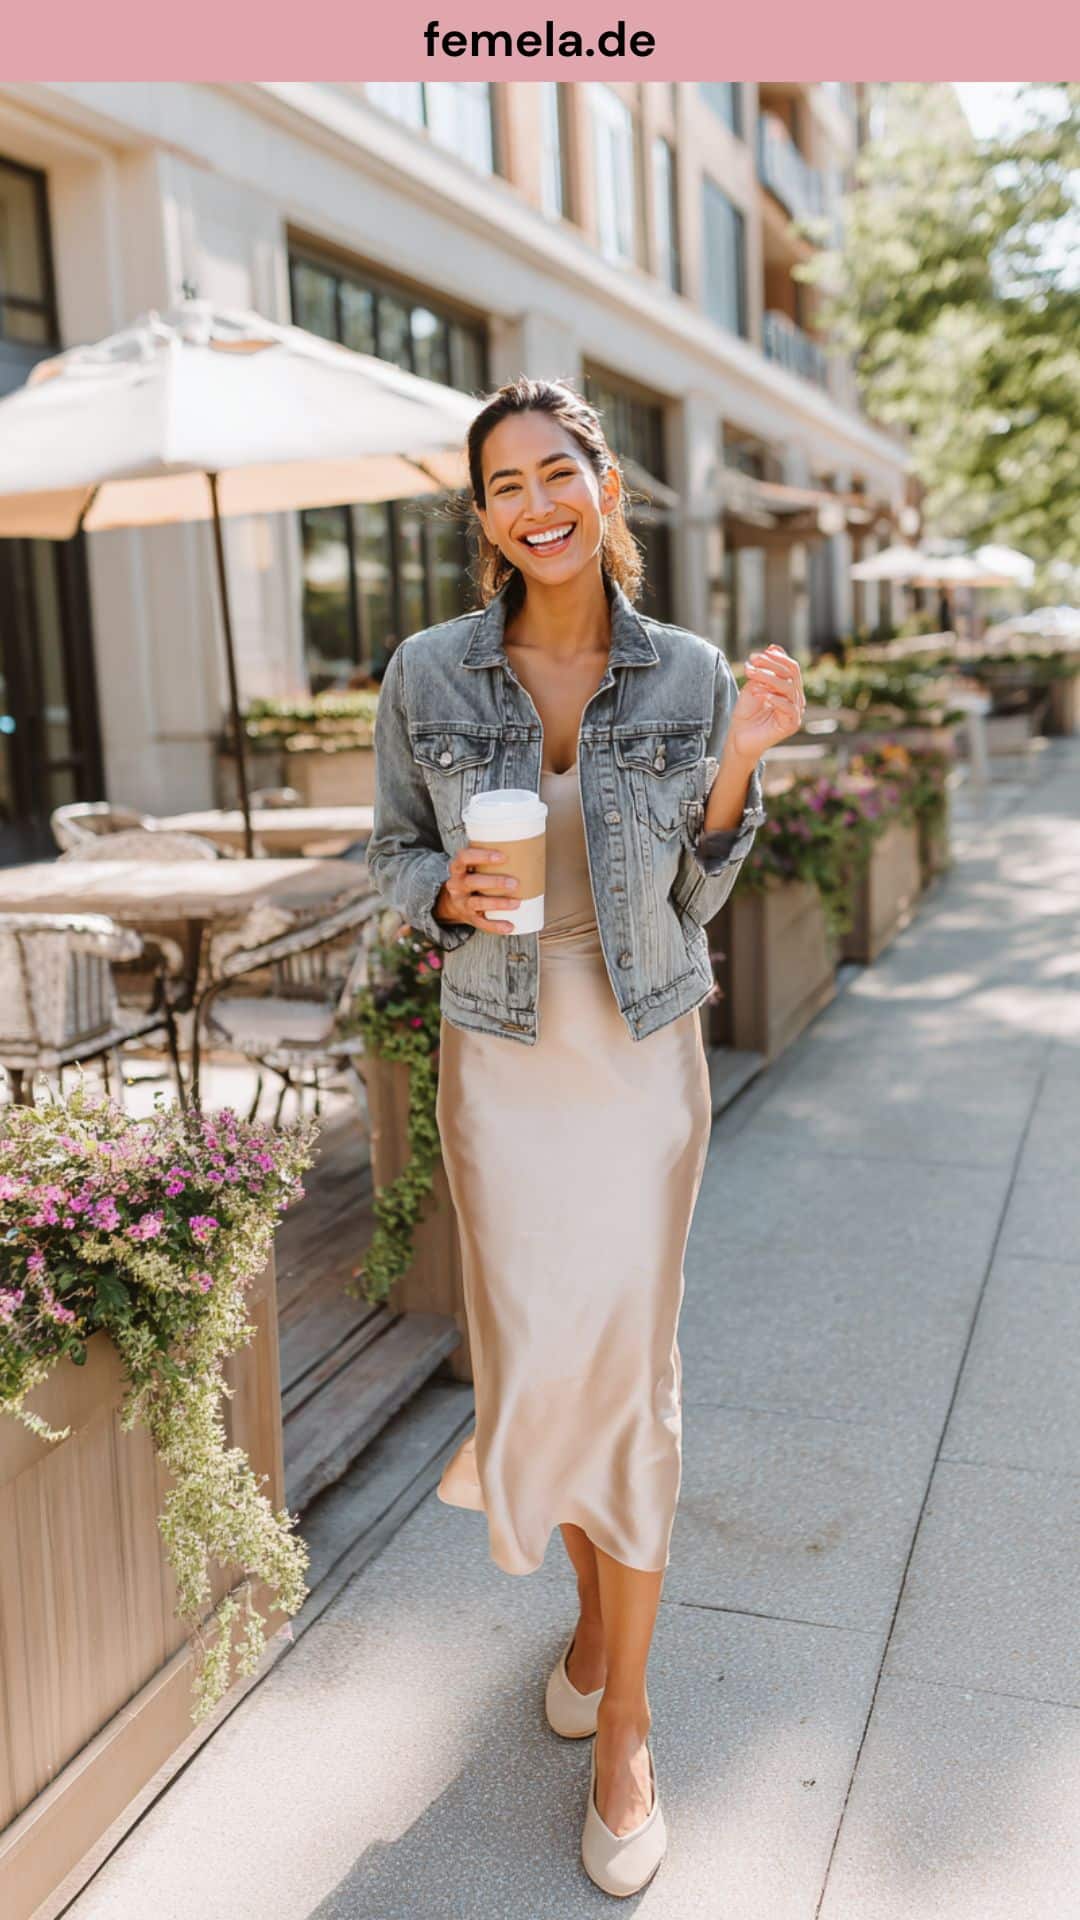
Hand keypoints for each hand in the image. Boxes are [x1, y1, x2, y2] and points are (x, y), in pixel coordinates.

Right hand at [434, 844, 519, 935]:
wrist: (452, 903)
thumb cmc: (472, 877)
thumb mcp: (473, 865)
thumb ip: (490, 856)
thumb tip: (527, 844)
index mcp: (458, 868)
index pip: (464, 857)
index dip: (481, 856)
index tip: (502, 856)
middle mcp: (456, 884)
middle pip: (471, 882)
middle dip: (494, 882)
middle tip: (515, 883)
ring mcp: (462, 902)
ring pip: (477, 903)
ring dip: (498, 903)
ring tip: (517, 903)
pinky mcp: (469, 917)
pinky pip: (481, 923)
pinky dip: (496, 926)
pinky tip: (510, 926)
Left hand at [728, 645, 805, 763]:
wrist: (739, 738)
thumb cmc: (746, 713)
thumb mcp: (754, 685)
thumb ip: (765, 669)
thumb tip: (775, 646)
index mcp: (790, 689)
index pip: (791, 667)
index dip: (777, 658)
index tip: (757, 655)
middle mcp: (796, 699)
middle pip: (791, 674)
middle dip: (771, 665)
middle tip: (751, 661)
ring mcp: (796, 712)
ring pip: (788, 688)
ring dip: (768, 678)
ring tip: (750, 675)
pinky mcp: (792, 724)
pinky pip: (788, 707)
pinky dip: (774, 698)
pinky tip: (760, 695)